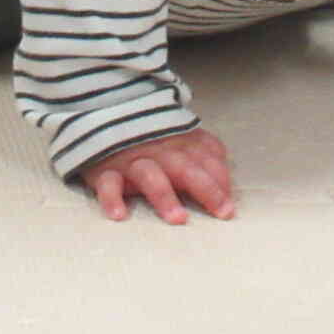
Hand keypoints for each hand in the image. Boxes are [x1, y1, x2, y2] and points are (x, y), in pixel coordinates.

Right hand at [81, 128, 234, 223]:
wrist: (102, 114)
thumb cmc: (150, 137)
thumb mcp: (180, 137)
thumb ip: (204, 152)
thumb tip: (227, 182)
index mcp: (180, 141)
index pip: (207, 158)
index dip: (222, 180)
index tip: (231, 207)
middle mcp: (159, 151)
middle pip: (185, 167)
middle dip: (205, 189)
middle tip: (222, 213)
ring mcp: (131, 160)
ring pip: (149, 176)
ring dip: (165, 196)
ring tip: (178, 219)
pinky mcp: (104, 170)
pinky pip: (107, 184)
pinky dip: (112, 198)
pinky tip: (120, 215)